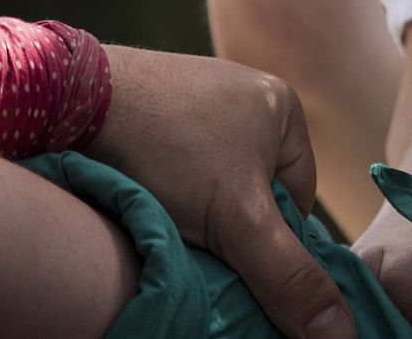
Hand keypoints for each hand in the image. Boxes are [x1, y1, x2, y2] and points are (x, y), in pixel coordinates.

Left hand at [85, 46, 355, 338]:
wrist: (69, 102)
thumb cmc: (168, 149)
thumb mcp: (237, 221)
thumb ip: (289, 275)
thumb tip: (342, 331)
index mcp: (284, 107)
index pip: (298, 200)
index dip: (271, 242)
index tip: (236, 262)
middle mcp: (245, 97)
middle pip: (254, 192)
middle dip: (231, 229)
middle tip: (201, 251)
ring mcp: (197, 97)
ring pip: (213, 182)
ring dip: (196, 214)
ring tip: (167, 228)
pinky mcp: (154, 107)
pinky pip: (177, 163)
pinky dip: (165, 191)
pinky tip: (143, 204)